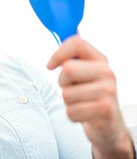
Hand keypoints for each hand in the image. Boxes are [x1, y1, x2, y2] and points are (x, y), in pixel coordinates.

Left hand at [47, 35, 133, 158]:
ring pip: (67, 93)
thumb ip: (71, 57)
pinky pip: (71, 111)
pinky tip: (83, 114)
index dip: (58, 53)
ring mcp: (108, 91)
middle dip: (62, 82)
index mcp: (99, 59)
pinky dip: (72, 115)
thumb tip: (57, 35)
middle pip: (68, 69)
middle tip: (71, 88)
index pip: (77, 43)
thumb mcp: (82, 73)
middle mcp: (107, 72)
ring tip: (80, 102)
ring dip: (68, 101)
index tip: (50, 66)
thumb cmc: (88, 95)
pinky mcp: (105, 110)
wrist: (109, 124)